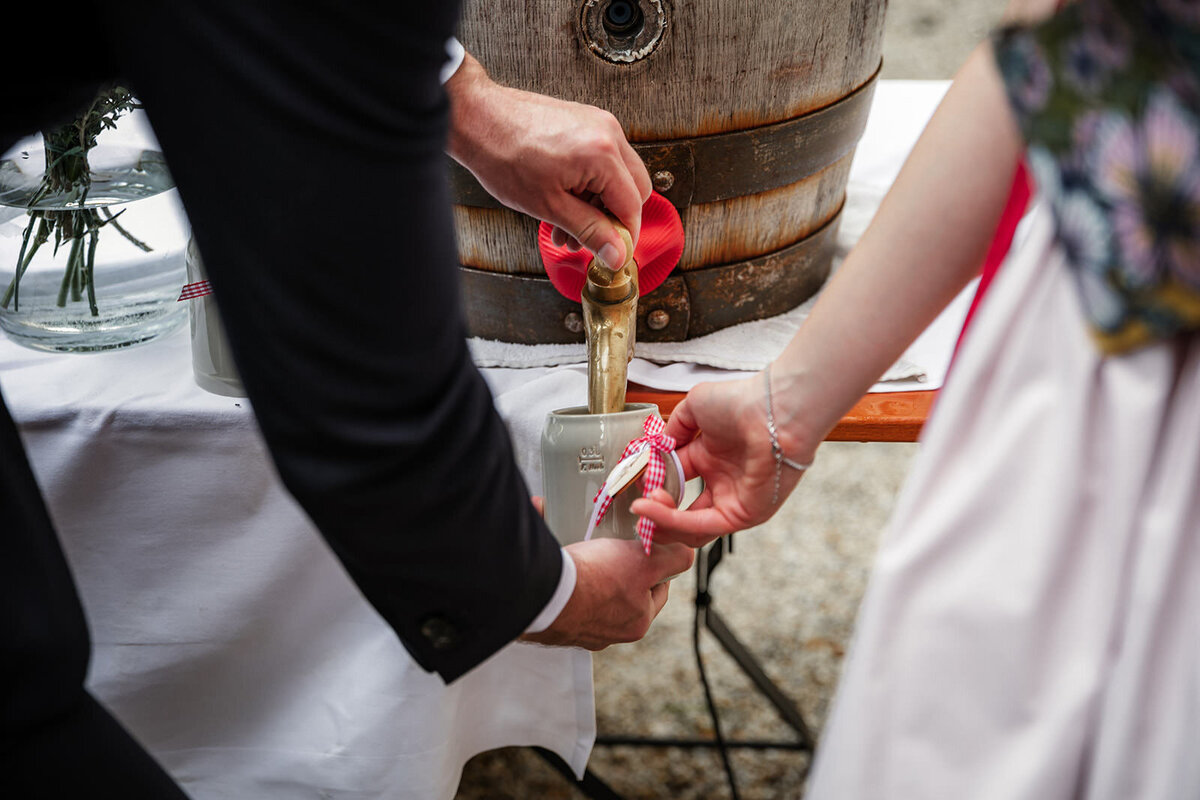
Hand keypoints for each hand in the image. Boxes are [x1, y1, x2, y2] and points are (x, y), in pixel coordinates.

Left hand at [446, 53, 651, 269]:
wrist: (477, 118)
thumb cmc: (503, 156)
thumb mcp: (549, 206)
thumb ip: (590, 231)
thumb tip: (616, 253)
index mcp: (603, 154)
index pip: (632, 206)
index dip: (624, 236)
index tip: (612, 255)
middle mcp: (607, 132)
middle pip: (634, 189)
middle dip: (613, 219)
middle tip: (589, 239)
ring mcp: (597, 123)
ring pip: (617, 176)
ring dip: (598, 205)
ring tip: (567, 227)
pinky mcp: (586, 121)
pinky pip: (602, 159)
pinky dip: (590, 184)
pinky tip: (565, 202)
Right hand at [521, 536, 693, 649]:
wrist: (544, 594)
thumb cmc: (595, 580)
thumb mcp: (647, 562)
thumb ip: (674, 559)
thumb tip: (687, 555)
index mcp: (637, 623)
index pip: (658, 591)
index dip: (656, 567)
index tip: (648, 551)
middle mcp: (610, 633)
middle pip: (627, 594)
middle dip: (622, 571)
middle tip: (614, 549)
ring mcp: (581, 629)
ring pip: (597, 596)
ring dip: (594, 575)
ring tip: (587, 554)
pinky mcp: (557, 622)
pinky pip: (569, 597)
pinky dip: (568, 582)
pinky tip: (564, 566)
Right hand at [630, 376, 814, 547]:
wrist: (773, 409)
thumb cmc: (743, 402)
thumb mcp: (694, 408)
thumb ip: (672, 429)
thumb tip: (656, 447)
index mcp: (711, 459)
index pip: (674, 481)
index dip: (652, 484)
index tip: (632, 481)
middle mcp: (722, 483)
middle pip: (680, 512)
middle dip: (654, 511)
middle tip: (637, 502)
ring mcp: (732, 501)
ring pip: (688, 527)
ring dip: (660, 521)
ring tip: (641, 508)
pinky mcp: (741, 515)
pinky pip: (700, 525)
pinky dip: (672, 522)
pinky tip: (651, 510)